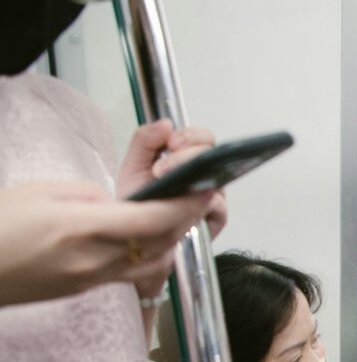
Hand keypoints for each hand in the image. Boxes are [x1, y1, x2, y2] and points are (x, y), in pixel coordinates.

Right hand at [0, 181, 213, 306]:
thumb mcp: (40, 194)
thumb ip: (88, 197)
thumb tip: (118, 204)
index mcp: (82, 230)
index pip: (152, 220)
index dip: (185, 205)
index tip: (205, 187)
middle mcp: (94, 261)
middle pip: (161, 242)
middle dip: (186, 219)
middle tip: (200, 195)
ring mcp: (91, 279)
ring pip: (152, 261)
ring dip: (172, 238)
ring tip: (179, 213)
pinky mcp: (86, 289)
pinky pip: (132, 272)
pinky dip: (151, 252)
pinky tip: (150, 236)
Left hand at [115, 120, 226, 300]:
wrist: (136, 238)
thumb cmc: (140, 205)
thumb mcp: (134, 166)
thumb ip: (145, 141)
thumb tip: (165, 123)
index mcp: (188, 158)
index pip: (201, 138)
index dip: (189, 136)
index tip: (170, 142)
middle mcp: (205, 174)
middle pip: (213, 152)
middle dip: (187, 153)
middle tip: (162, 165)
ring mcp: (213, 195)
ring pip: (217, 175)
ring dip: (192, 173)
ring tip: (164, 178)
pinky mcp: (217, 217)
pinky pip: (217, 203)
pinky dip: (200, 200)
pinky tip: (182, 200)